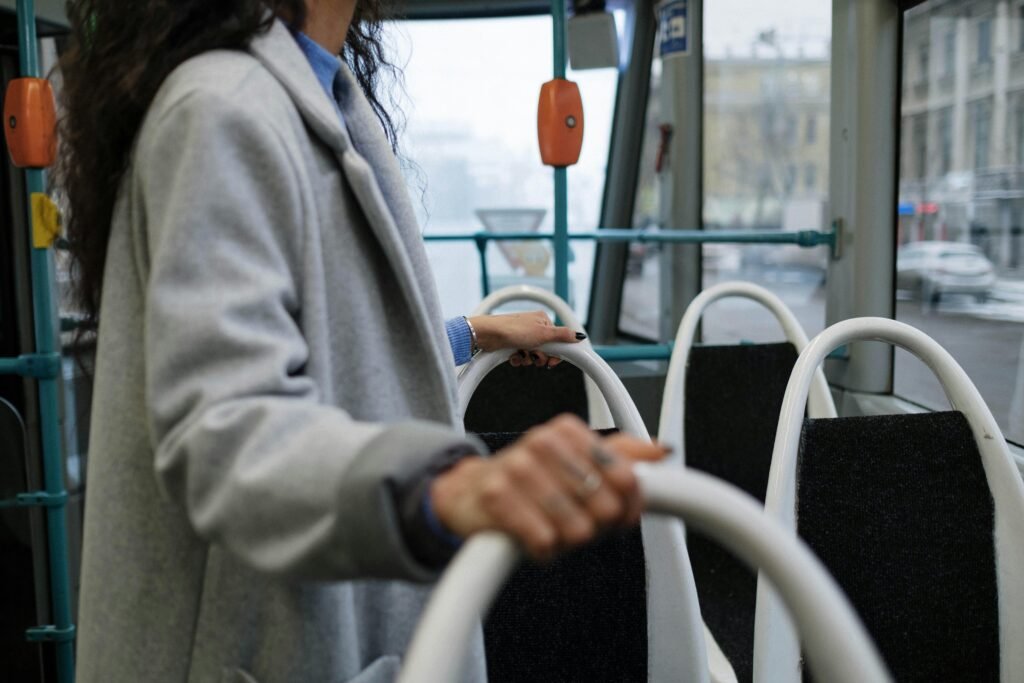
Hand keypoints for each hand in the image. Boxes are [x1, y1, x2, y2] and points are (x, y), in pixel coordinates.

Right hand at [430, 415, 666, 559]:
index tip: (614, 515)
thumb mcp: (576, 461)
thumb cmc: (530, 480)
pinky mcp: (496, 496)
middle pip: (606, 508)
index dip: (627, 508)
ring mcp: (517, 467)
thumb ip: (621, 456)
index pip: (628, 478)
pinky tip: (530, 536)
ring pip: (578, 530)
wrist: (469, 493)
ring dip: (565, 540)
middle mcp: (543, 441)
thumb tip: (663, 451)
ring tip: (548, 525)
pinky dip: (542, 551)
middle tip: (572, 520)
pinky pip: (545, 542)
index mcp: (568, 429)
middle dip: (594, 526)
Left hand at [467, 311, 584, 367]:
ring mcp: (522, 336)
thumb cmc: (513, 330)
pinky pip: (521, 356)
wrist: (488, 334)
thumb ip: (563, 336)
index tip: (552, 362)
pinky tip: (514, 356)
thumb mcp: (543, 334)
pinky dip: (519, 359)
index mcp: (543, 320)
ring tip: (521, 354)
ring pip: (533, 354)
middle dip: (540, 357)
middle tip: (534, 356)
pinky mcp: (512, 344)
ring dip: (528, 359)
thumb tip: (580, 336)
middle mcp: (533, 327)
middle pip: (546, 349)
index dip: (556, 354)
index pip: (558, 340)